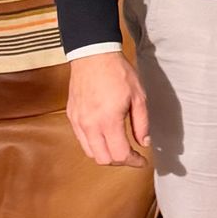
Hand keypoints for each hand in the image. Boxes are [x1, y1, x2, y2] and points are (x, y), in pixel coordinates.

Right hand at [67, 51, 149, 167]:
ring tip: (120, 147)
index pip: (119, 154)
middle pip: (103, 159)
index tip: (142, 160)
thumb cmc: (118, 73)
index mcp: (108, 120)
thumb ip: (142, 123)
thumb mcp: (139, 96)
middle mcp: (90, 125)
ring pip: (90, 152)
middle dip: (120, 161)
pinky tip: (106, 136)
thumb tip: (144, 142)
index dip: (133, 161)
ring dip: (106, 154)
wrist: (93, 56)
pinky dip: (94, 145)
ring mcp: (78, 122)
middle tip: (132, 154)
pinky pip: (82, 140)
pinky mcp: (72, 116)